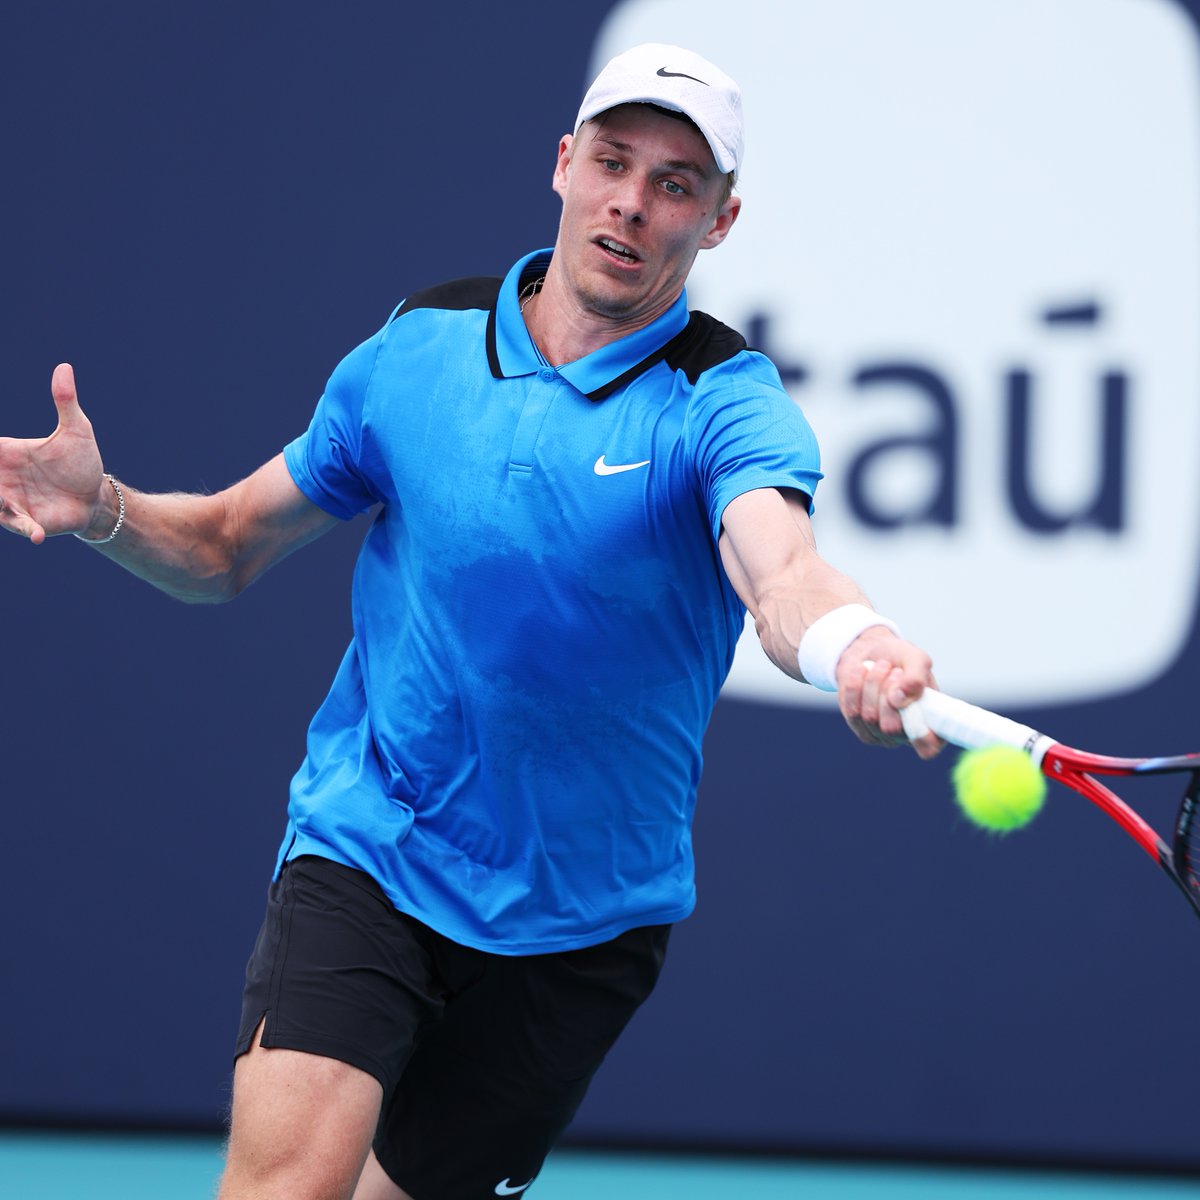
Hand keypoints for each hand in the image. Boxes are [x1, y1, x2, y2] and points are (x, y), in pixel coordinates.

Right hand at [0, 364, 105, 543]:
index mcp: (4, 452)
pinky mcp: (27, 521)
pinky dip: (25, 529)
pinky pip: (19, 525)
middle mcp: (0, 478)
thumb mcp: (76, 431)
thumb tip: (64, 367)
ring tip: (2, 502)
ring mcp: (9, 501)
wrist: (96, 498)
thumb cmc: (81, 463)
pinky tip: (38, 534)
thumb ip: (65, 401)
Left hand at [835, 631, 942, 759]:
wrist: (871, 652)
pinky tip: (862, 671)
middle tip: (895, 670)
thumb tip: (899, 700)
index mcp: (930, 722)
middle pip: (892, 727)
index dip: (923, 738)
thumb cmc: (900, 658)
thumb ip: (916, 678)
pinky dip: (855, 685)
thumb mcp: (916, 659)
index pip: (929, 747)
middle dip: (888, 693)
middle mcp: (906, 734)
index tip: (911, 710)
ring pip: (870, 717)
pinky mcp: (858, 725)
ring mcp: (880, 733)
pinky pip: (851, 710)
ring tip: (881, 666)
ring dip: (873, 684)